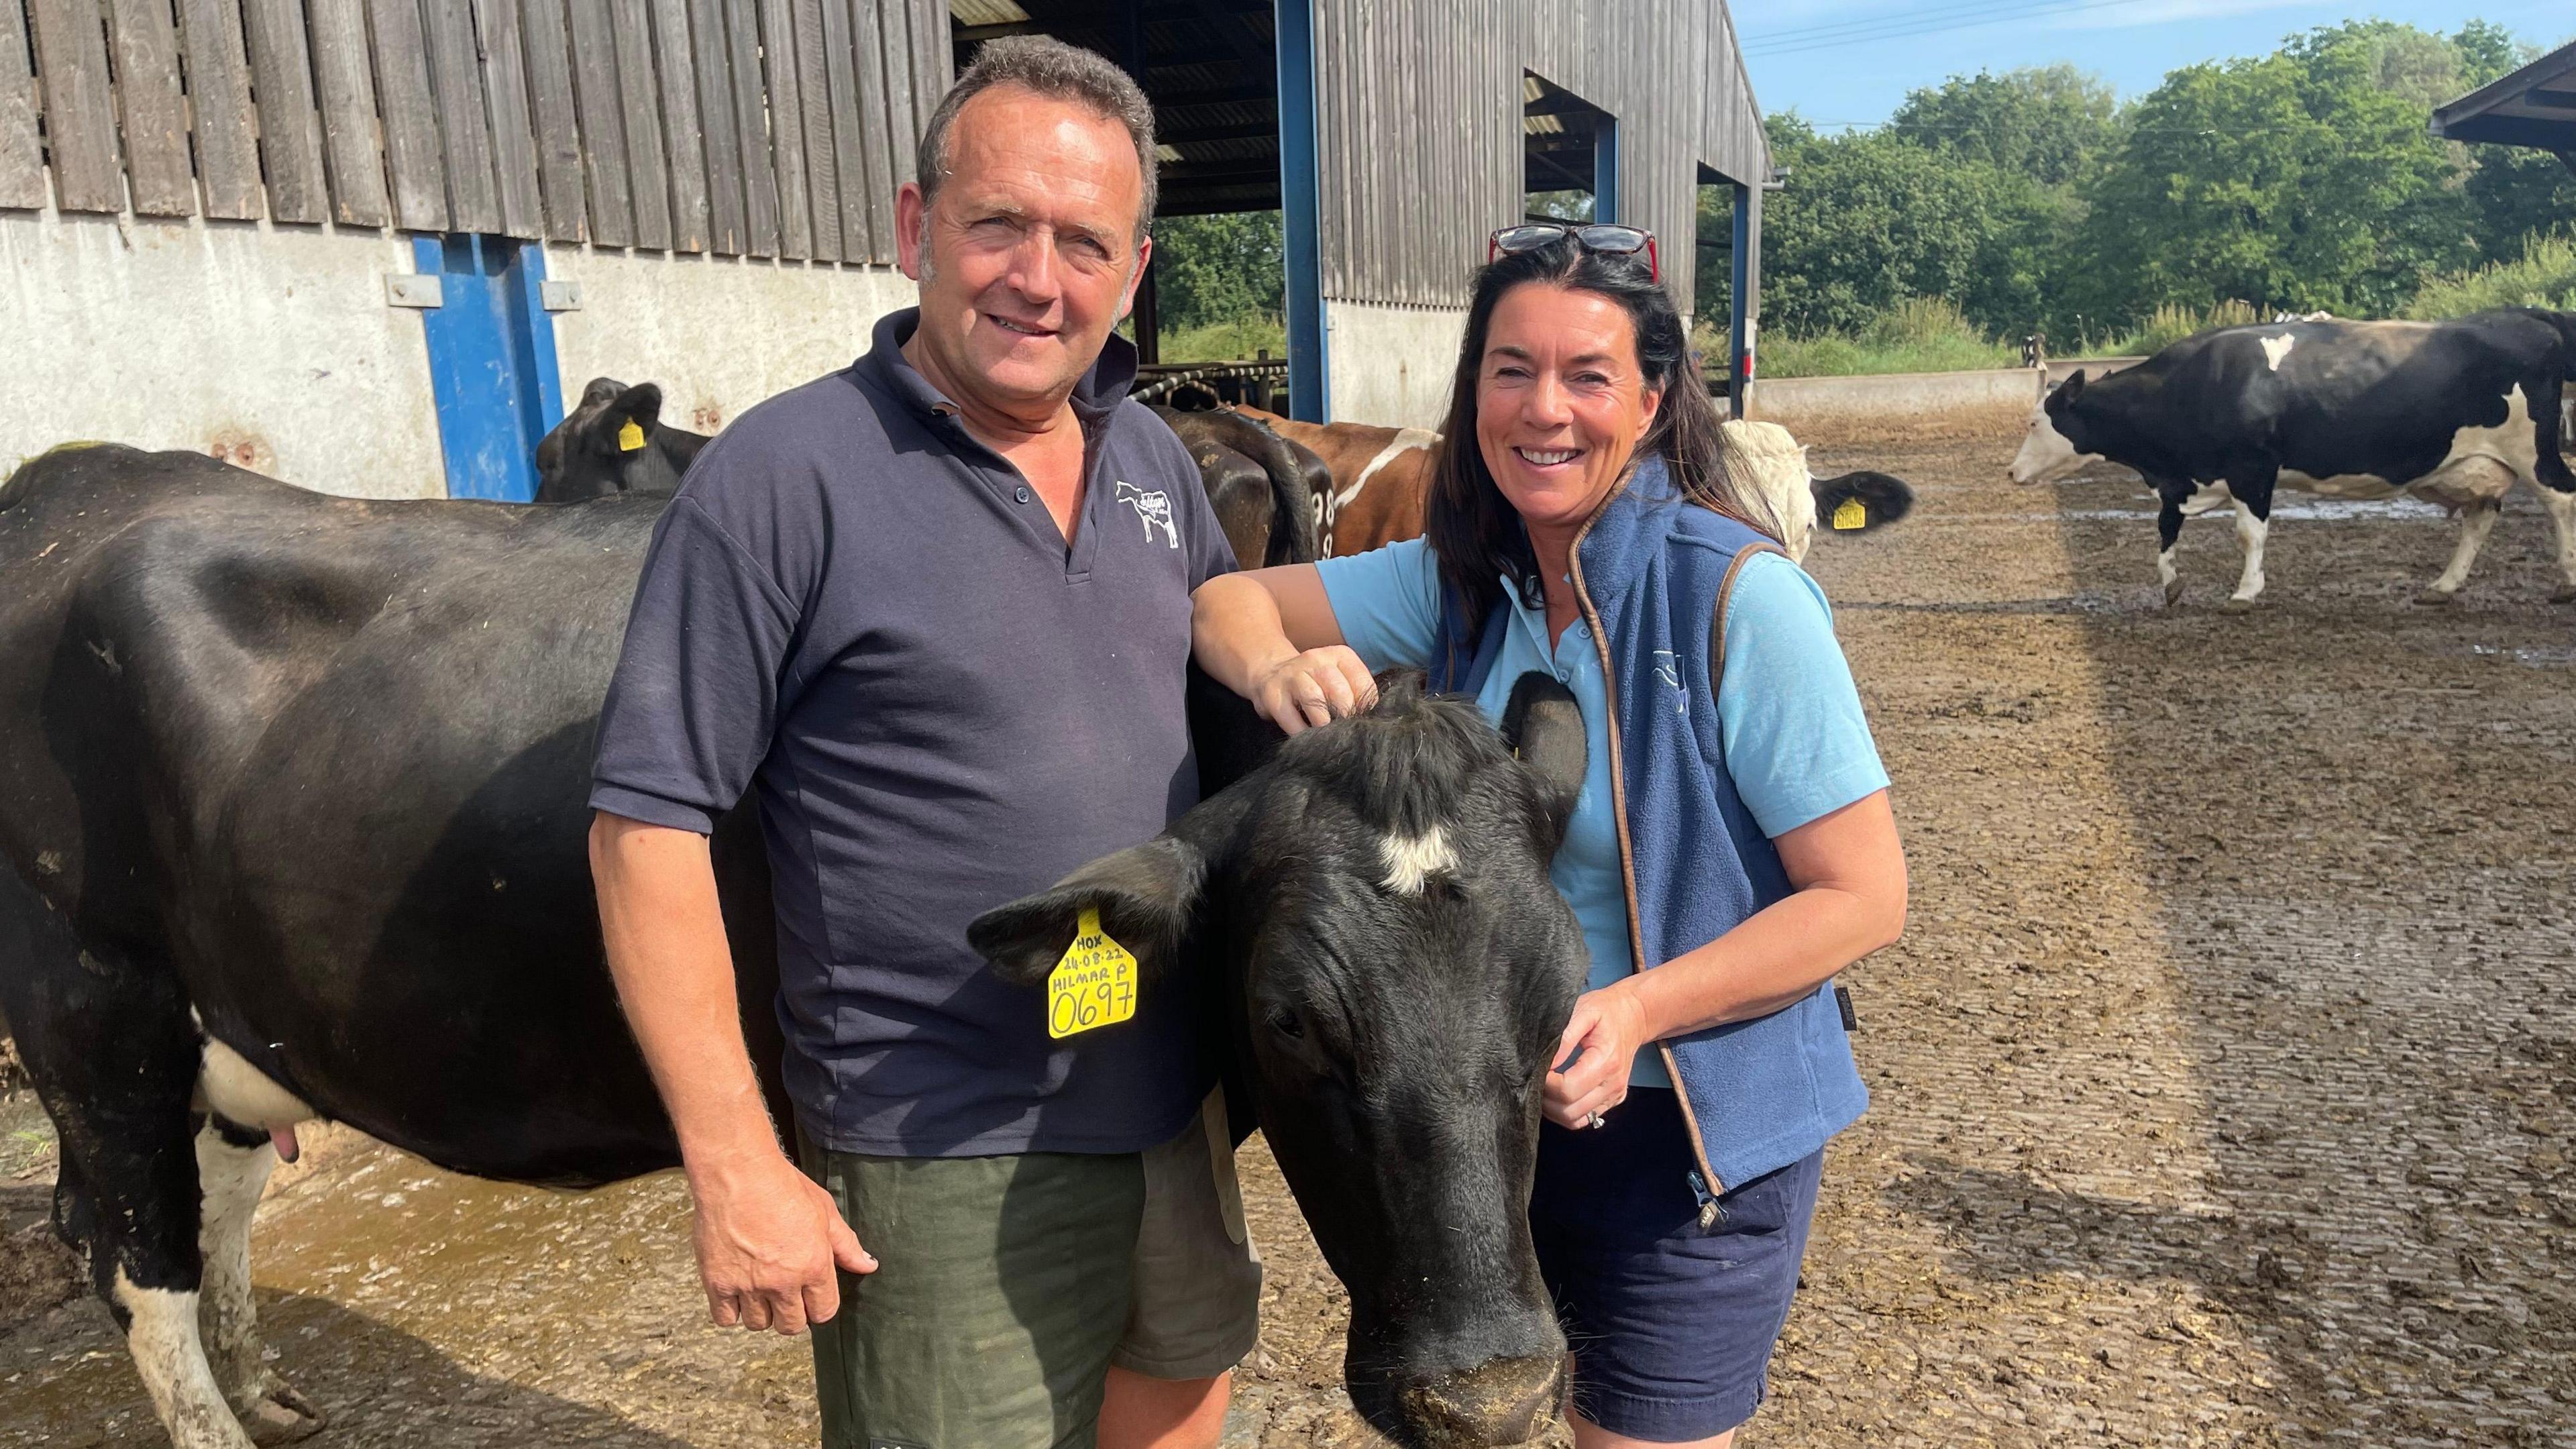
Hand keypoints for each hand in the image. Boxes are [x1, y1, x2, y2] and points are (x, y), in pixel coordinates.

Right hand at [686, 1148, 875, 1334]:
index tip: (811, 1295)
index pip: (824, 1312)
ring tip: (760, 1289)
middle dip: (792, 1313)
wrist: (737, 1173)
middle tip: (785, 1293)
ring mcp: (748, 1285)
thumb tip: (868, 1265)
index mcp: (813, 1266)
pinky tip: (737, 1292)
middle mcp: (782, 1282)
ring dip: (762, 1311)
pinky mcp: (718, 1283)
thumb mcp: (824, 1211)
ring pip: (759, 1324)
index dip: (819, 1306)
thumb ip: (846, 1245)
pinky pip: (726, 1319)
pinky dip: (732, 1310)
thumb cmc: (783, 1186)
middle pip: (791, 1325)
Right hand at [1250, 646, 1377, 734]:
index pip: (1362, 682)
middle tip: (1346, 735)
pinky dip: (1301, 733)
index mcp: (1340, 656)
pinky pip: (1291, 717)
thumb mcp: (1338, 677)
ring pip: (1315, 701)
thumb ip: (1356, 692)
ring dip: (1324, 725)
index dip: (1365, 707)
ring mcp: (1293, 675)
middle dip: (1345, 718)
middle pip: (1339, 692)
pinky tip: (1307, 739)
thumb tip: (1374, 719)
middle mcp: (1316, 660)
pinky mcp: (1273, 693)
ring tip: (1328, 739)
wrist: (1271, 672)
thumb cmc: (1315, 682)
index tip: (1363, 723)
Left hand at [1542, 983, 1649, 1129]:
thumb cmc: (1607, 1011)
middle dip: (1545, 1098)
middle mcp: (1613, 1083)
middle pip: (1569, 1110)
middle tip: (1535, 1078)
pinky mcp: (1613, 1100)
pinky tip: (1558, 1095)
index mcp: (1606, 1061)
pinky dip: (1566, 1113)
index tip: (1535, 1069)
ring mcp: (1614, 1095)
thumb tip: (1547, 1063)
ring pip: (1575, 1120)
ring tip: (1544, 1087)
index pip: (1567, 1089)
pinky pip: (1585, 1118)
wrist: (1634, 1016)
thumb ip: (1564, 1037)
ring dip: (1554, 1109)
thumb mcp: (1583, 1011)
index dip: (1545, 1084)